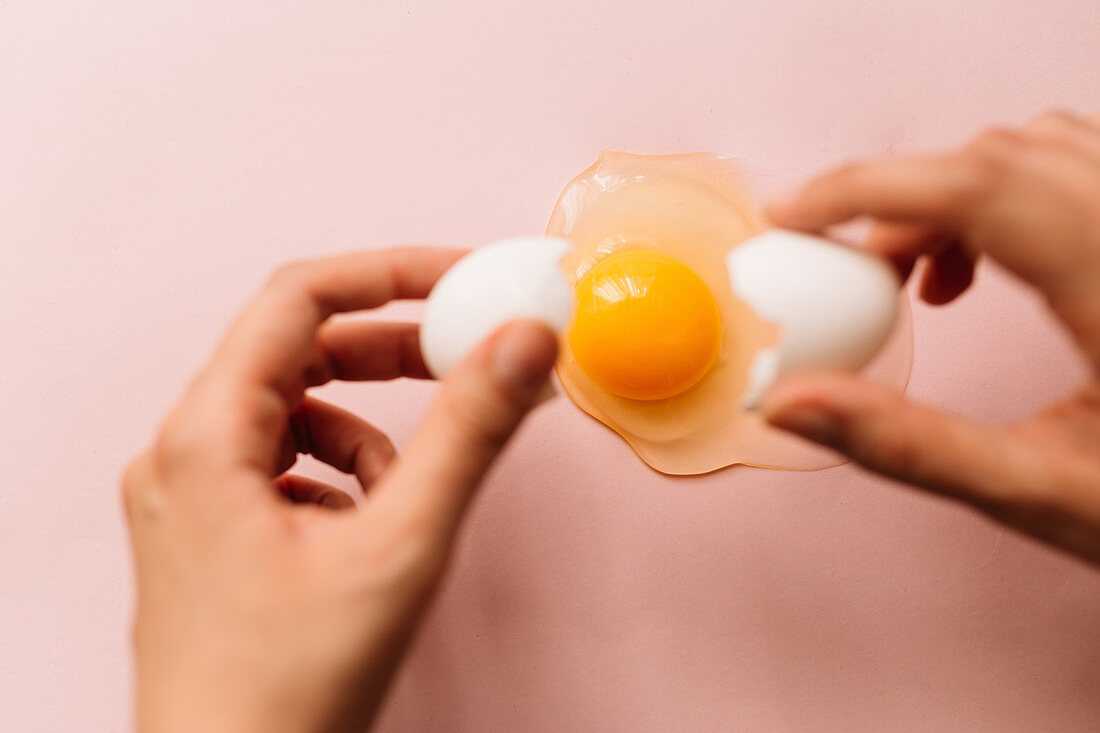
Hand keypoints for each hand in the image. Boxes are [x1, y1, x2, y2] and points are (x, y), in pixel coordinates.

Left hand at [122, 249, 557, 731]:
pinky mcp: (213, 531)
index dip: (390, 274)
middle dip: (391, 351)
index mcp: (206, 437)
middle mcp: (183, 454)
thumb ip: (467, 433)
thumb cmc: (286, 690)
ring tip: (408, 493)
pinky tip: (369, 531)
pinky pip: (286, 467)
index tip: (462, 278)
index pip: (299, 299)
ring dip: (369, 432)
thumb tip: (521, 343)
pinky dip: (343, 478)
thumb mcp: (399, 546)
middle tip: (466, 356)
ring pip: (296, 413)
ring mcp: (192, 495)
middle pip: (297, 351)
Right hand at [763, 110, 1099, 566]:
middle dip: (899, 202)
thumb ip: (908, 445)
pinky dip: (1002, 199)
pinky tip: (983, 269)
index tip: (795, 216)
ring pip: (1037, 153)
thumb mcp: (1035, 491)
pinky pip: (1075, 169)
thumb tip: (791, 404)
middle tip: (852, 273)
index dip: (868, 186)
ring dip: (951, 198)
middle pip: (999, 161)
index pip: (978, 186)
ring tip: (918, 279)